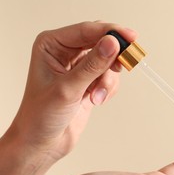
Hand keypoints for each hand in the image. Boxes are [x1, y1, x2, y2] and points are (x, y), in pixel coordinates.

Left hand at [7, 21, 136, 162]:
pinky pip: (109, 76)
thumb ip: (92, 65)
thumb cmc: (41, 116)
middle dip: (114, 55)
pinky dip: (108, 88)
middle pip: (101, 41)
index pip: (87, 30)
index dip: (111, 32)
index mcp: (52, 45)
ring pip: (108, 61)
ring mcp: (78, 67)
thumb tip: (112, 43)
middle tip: (127, 62)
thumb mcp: (68, 89)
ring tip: (97, 96)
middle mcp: (65, 52)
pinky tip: (96, 100)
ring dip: (107, 80)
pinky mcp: (89, 81)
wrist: (42, 143)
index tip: (131, 37)